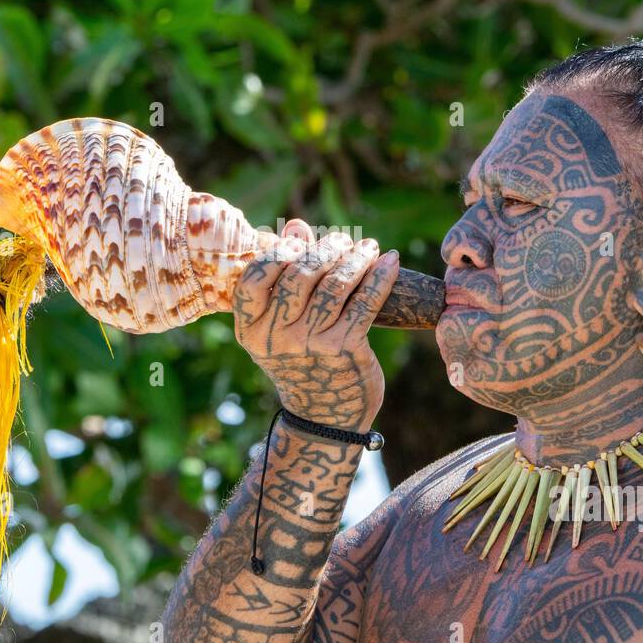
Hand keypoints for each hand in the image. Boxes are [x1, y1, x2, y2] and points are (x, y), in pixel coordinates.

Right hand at [233, 221, 399, 431]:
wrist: (324, 416)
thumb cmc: (302, 360)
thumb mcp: (282, 325)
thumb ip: (285, 275)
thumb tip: (295, 226)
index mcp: (251, 330)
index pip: (253, 279)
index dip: (278, 253)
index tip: (300, 242)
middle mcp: (276, 338)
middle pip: (299, 276)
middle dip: (326, 250)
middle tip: (344, 241)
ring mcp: (310, 344)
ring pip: (334, 285)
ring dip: (356, 259)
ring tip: (368, 248)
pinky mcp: (344, 349)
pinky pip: (364, 302)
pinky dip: (380, 277)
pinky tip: (391, 262)